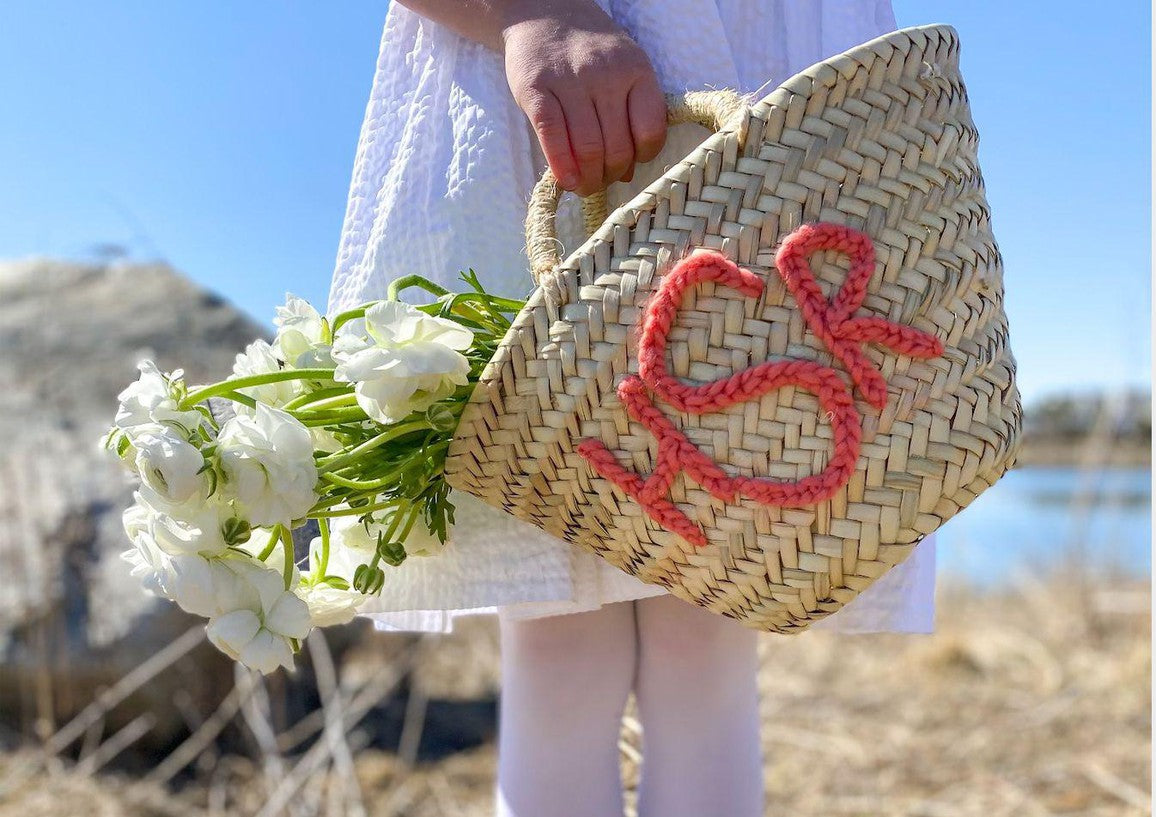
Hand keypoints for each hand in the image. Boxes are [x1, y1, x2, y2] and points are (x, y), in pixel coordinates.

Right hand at [501, 0, 666, 196]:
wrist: (543, 14)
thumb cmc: (589, 50)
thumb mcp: (623, 68)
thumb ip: (631, 114)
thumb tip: (629, 172)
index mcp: (636, 70)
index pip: (650, 130)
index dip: (643, 157)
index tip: (631, 164)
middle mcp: (606, 74)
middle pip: (617, 147)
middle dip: (611, 176)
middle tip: (602, 181)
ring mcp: (569, 81)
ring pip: (587, 148)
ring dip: (588, 179)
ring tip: (584, 184)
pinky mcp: (535, 89)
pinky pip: (552, 136)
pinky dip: (561, 165)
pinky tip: (566, 180)